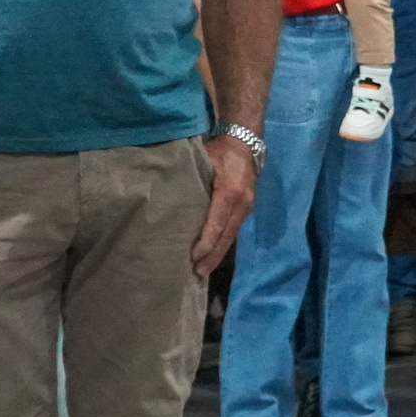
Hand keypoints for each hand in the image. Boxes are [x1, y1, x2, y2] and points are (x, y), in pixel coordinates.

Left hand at [190, 135, 257, 275]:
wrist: (244, 144)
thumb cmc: (219, 152)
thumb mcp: (204, 161)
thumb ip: (191, 180)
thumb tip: (169, 199)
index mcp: (230, 191)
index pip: (217, 221)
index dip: (206, 241)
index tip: (194, 256)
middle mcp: (241, 202)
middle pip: (226, 235)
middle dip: (212, 256)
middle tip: (198, 273)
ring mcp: (246, 207)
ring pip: (231, 236)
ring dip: (218, 254)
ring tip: (203, 270)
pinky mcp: (246, 210)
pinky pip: (233, 231)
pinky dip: (223, 245)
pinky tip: (212, 255)